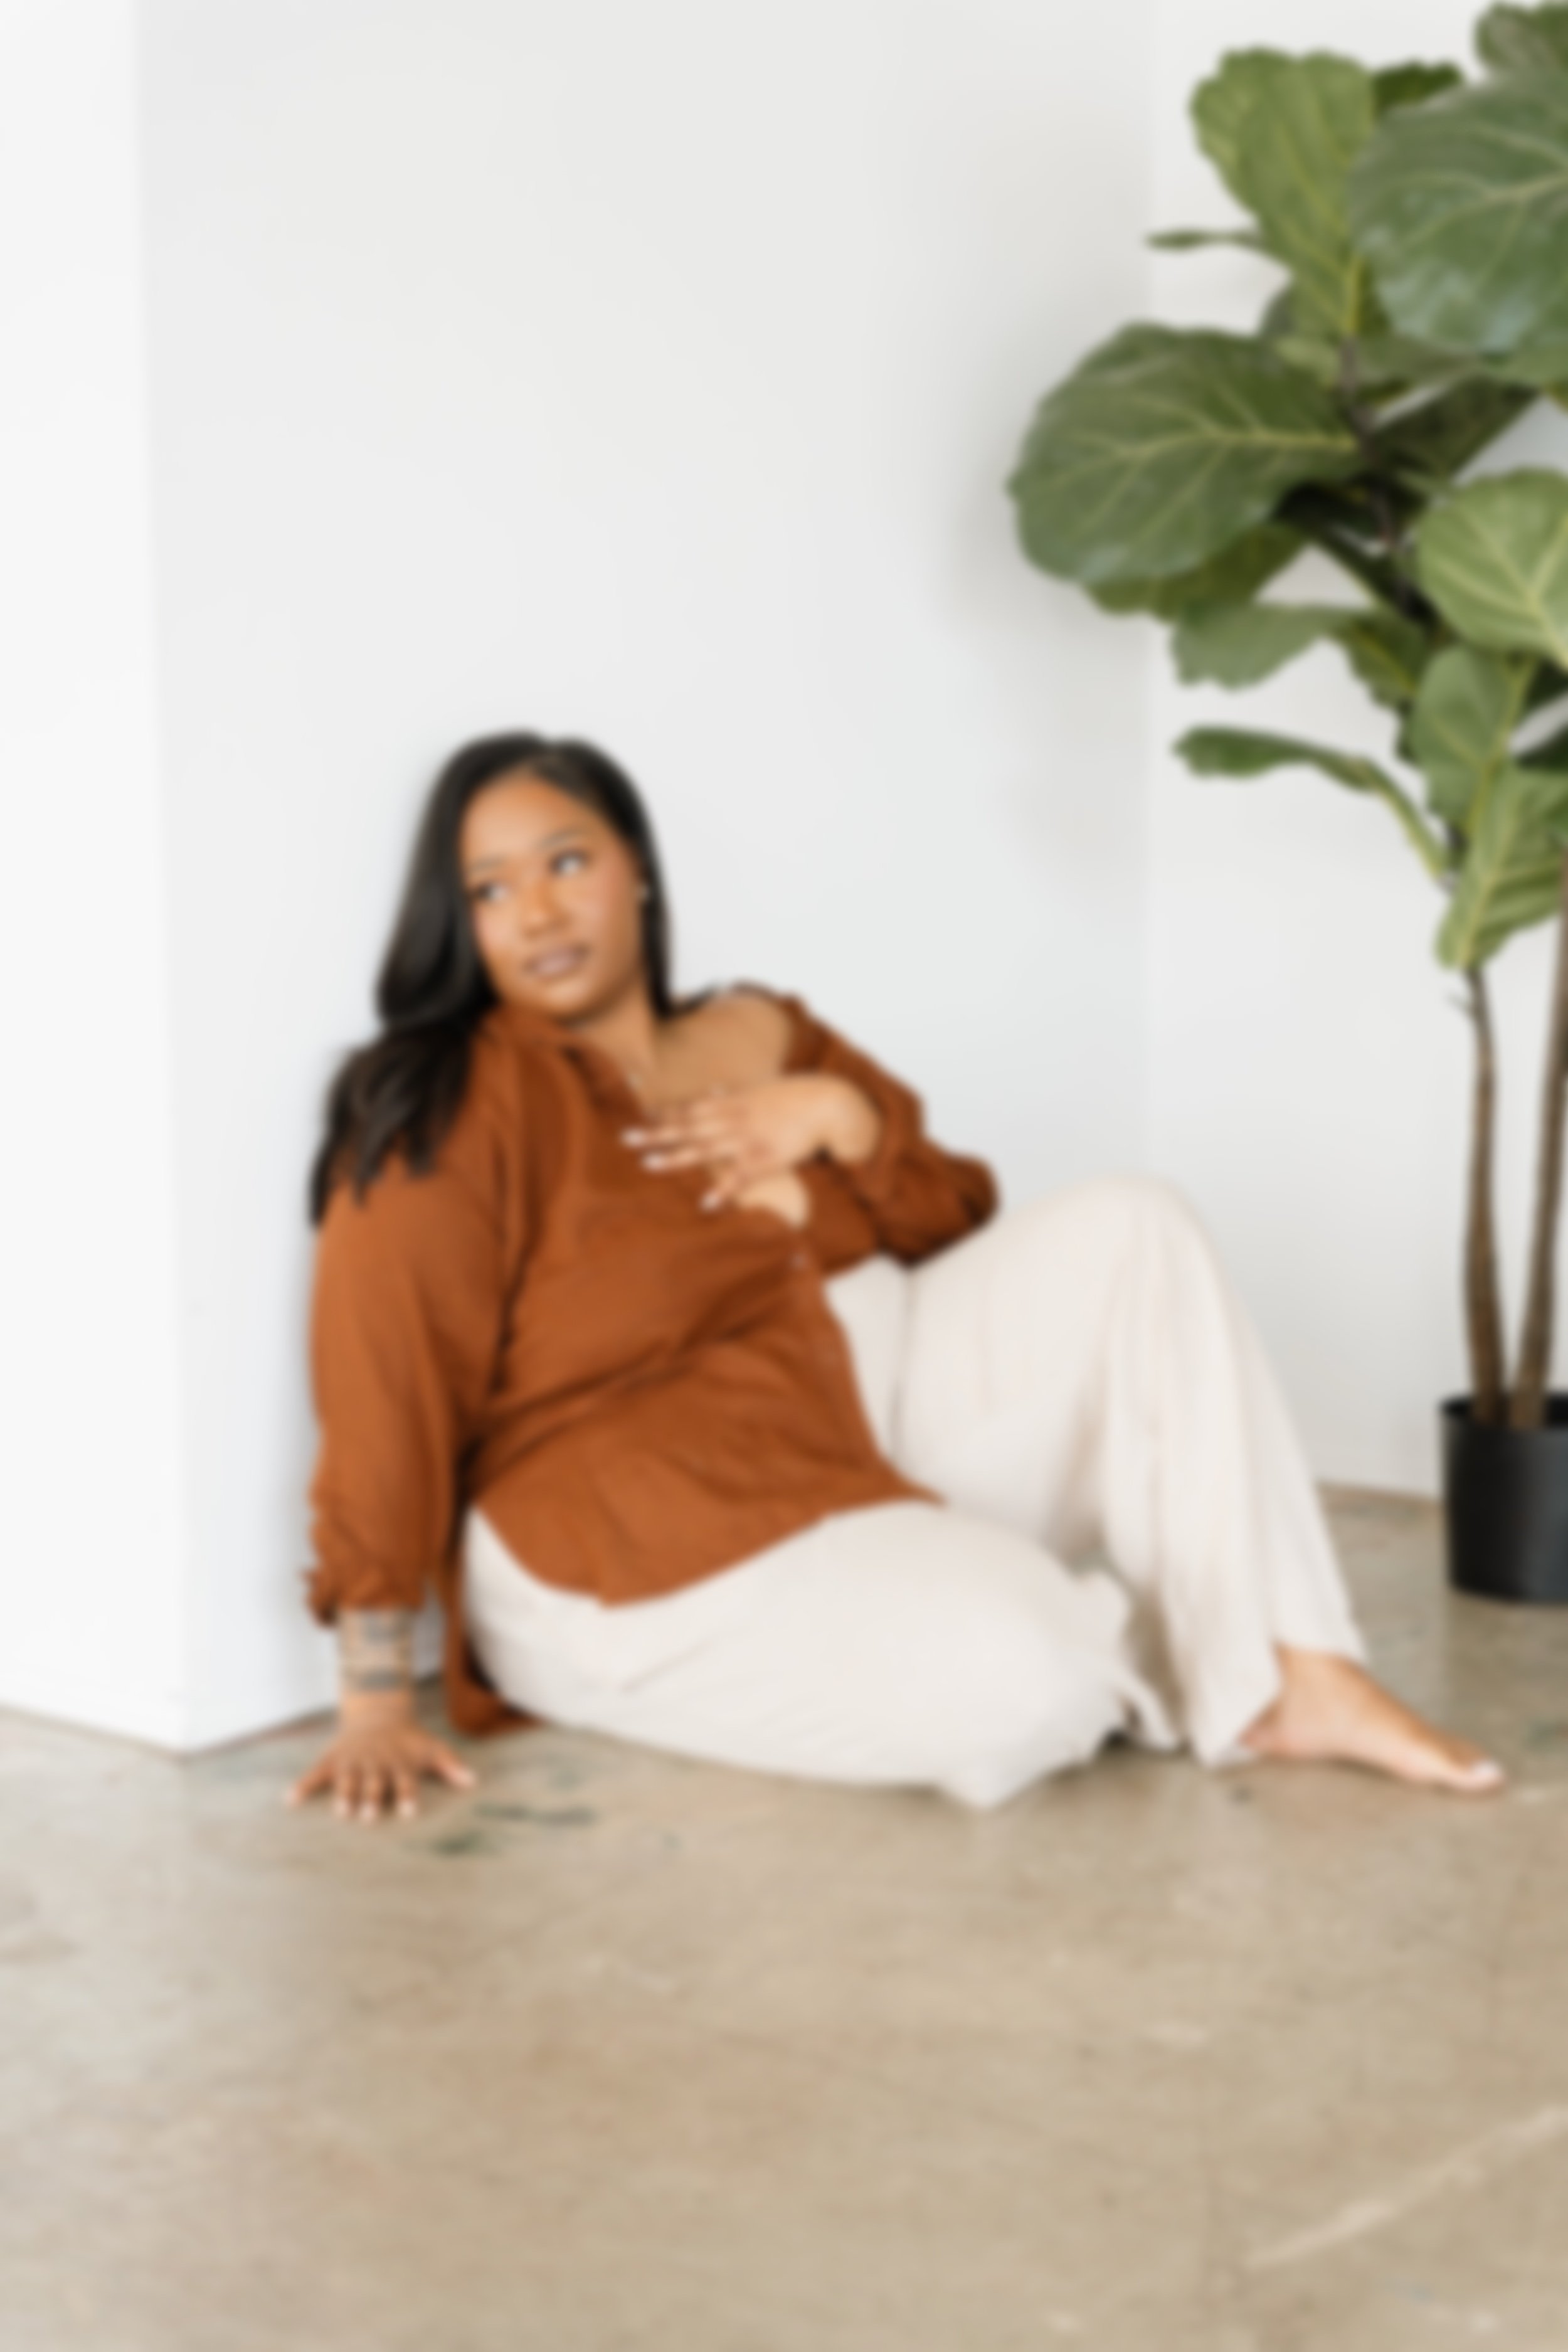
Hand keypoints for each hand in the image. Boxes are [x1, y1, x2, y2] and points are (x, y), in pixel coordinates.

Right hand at [286, 1692, 475, 1824]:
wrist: (377, 1713)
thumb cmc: (408, 1740)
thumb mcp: (431, 1747)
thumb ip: (451, 1765)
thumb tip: (474, 1782)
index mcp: (399, 1762)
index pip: (406, 1780)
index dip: (408, 1795)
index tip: (410, 1813)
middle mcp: (375, 1762)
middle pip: (375, 1783)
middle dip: (373, 1799)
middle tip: (370, 1818)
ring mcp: (353, 1760)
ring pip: (348, 1779)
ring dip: (344, 1794)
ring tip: (341, 1812)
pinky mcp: (334, 1759)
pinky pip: (315, 1772)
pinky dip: (302, 1785)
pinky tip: (290, 1801)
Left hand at [626, 1075, 879, 1209]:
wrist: (826, 1103)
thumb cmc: (792, 1097)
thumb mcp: (759, 1089)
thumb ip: (733, 1093)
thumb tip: (713, 1088)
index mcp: (731, 1102)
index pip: (690, 1108)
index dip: (664, 1113)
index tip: (639, 1117)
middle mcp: (733, 1119)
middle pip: (687, 1127)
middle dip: (656, 1133)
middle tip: (626, 1139)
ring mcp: (747, 1139)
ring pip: (705, 1149)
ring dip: (677, 1157)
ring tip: (649, 1165)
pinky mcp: (765, 1159)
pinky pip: (740, 1177)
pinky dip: (723, 1190)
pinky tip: (706, 1203)